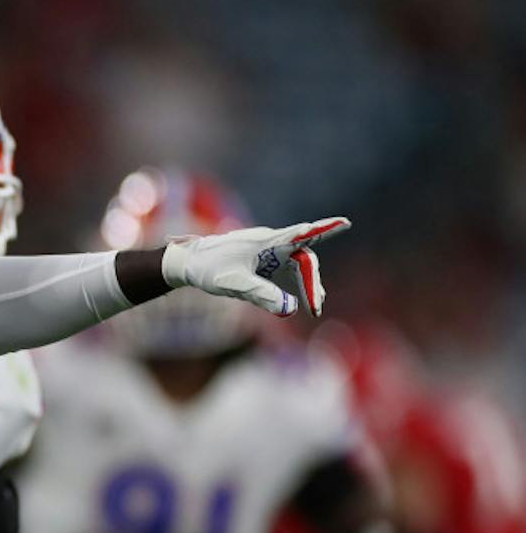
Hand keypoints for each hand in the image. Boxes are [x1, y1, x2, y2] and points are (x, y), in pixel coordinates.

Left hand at [162, 218, 348, 317]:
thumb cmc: (209, 270)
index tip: (345, 222)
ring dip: (307, 284)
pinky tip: (304, 299)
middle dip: (312, 282)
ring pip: (297, 265)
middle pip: (303, 259)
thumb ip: (262, 296)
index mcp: (266, 242)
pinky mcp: (262, 260)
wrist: (187, 263)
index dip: (324, 229)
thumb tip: (290, 310)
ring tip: (316, 306)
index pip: (301, 235)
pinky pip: (287, 269)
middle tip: (316, 307)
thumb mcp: (235, 285)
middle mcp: (270, 243)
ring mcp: (267, 251)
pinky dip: (296, 283)